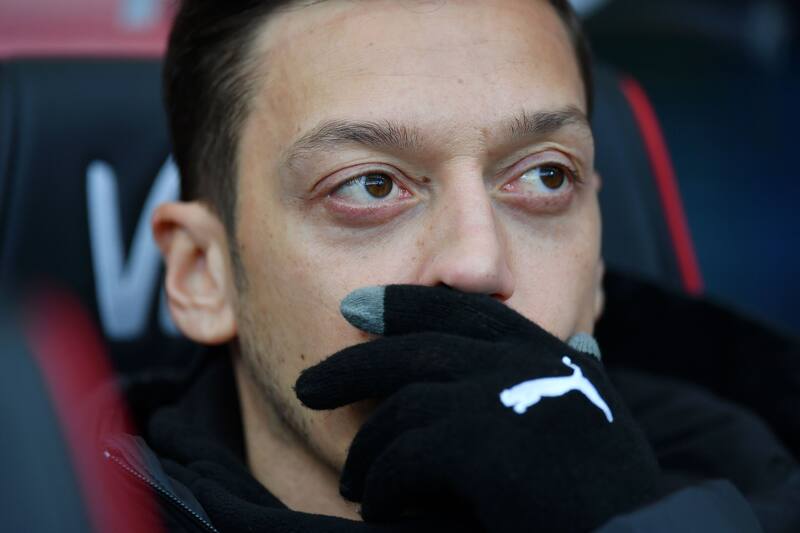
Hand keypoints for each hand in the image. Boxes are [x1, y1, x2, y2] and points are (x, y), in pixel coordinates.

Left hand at [296, 285, 660, 532]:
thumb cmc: (612, 483)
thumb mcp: (597, 410)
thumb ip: (577, 371)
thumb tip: (582, 338)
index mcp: (541, 349)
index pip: (460, 308)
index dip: (403, 304)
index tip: (357, 308)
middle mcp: (518, 360)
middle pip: (411, 348)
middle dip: (352, 366)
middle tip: (309, 387)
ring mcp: (497, 396)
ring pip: (400, 407)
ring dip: (368, 451)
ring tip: (357, 484)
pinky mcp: (477, 442)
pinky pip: (402, 455)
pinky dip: (384, 485)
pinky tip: (379, 508)